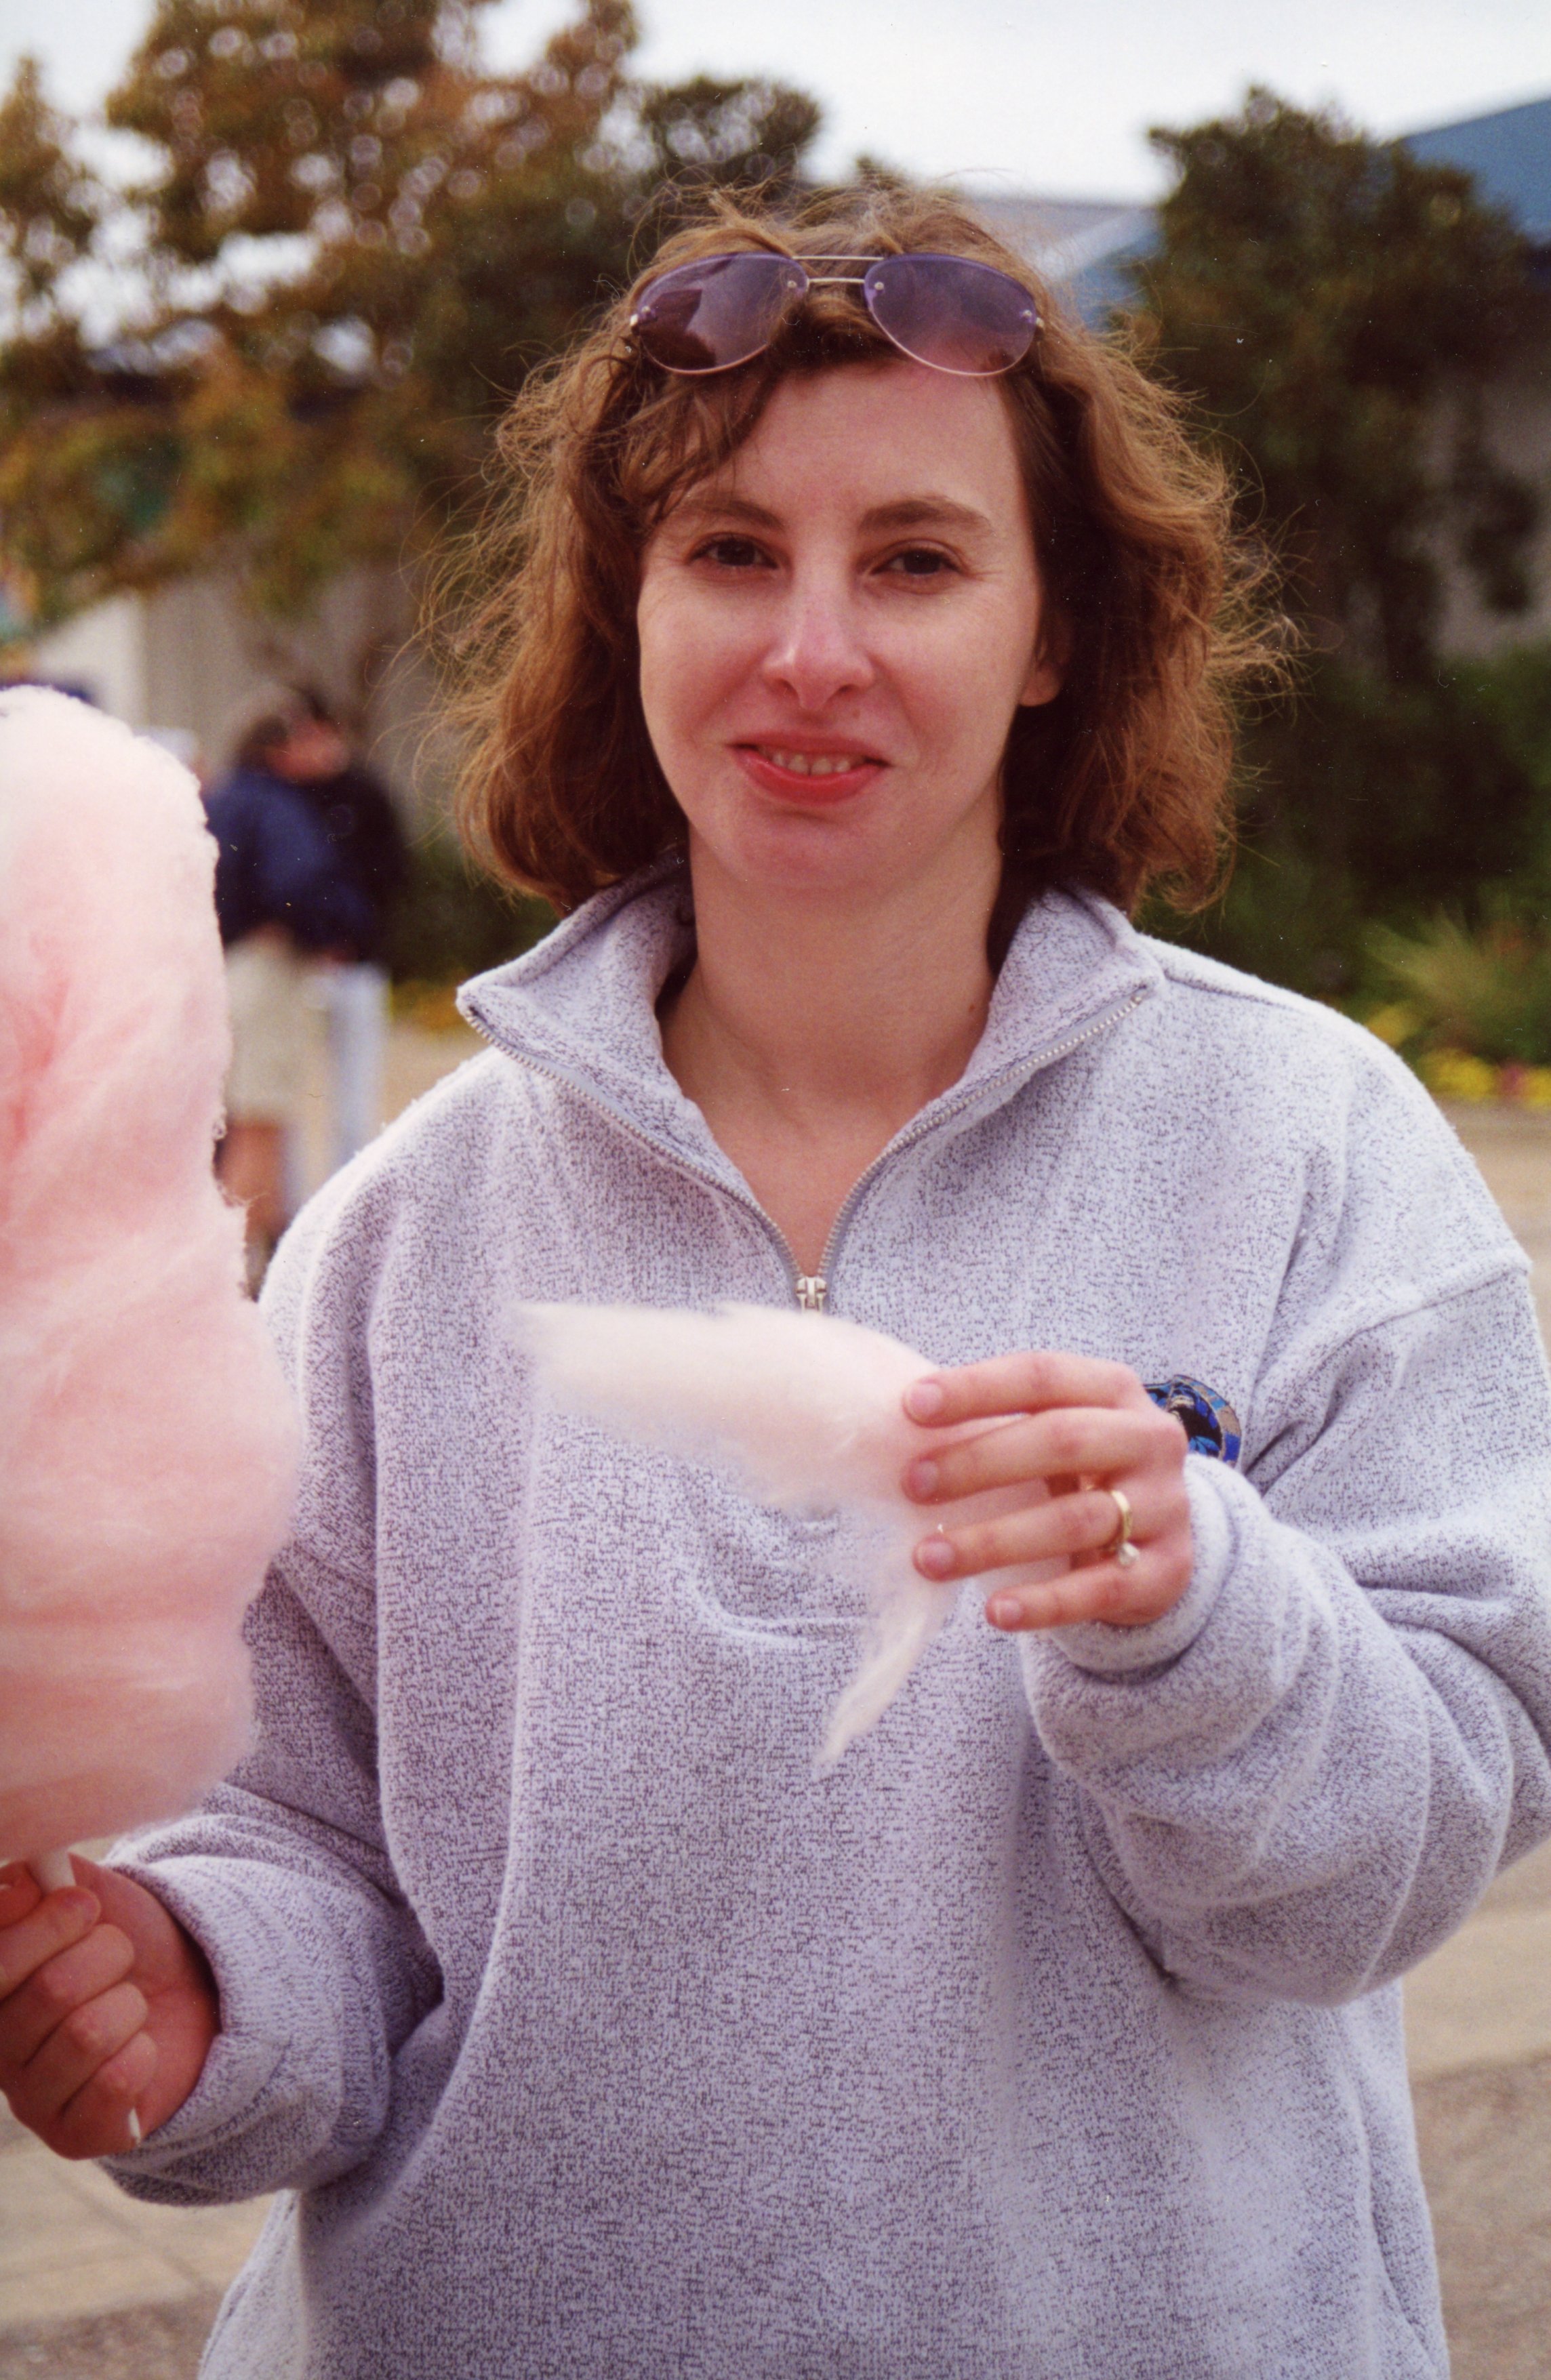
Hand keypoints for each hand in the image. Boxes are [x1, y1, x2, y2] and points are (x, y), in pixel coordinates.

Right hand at [0, 1858, 218, 2158]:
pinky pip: (115, 2084)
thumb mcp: (88, 1892)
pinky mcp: (75, 2137)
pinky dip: (143, 2052)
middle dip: (106, 1956)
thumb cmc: (129, 1943)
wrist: (193, 1993)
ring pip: (85, 2034)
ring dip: (129, 2005)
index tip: (87, 1906)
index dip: (45, 1925)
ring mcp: (32, 2100)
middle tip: (120, 1957)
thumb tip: (18, 1884)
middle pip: (51, 1990)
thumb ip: (41, 1879)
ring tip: (131, 2005)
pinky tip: (141, 2050)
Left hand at [902, 1352, 1193, 1631]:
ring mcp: (1166, 1506)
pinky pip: (1100, 1590)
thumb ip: (999, 1426)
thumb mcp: (1056, 1433)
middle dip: (979, 1462)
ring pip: (1074, 1521)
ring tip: (928, 1558)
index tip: (911, 1406)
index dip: (977, 1388)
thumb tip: (901, 1430)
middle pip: (1062, 1441)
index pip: (1042, 1376)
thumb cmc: (1081, 1473)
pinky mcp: (1169, 1571)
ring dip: (993, 1540)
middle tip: (912, 1485)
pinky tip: (995, 1612)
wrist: (1160, 1537)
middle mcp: (1149, 1439)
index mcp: (1113, 1389)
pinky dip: (1044, 1602)